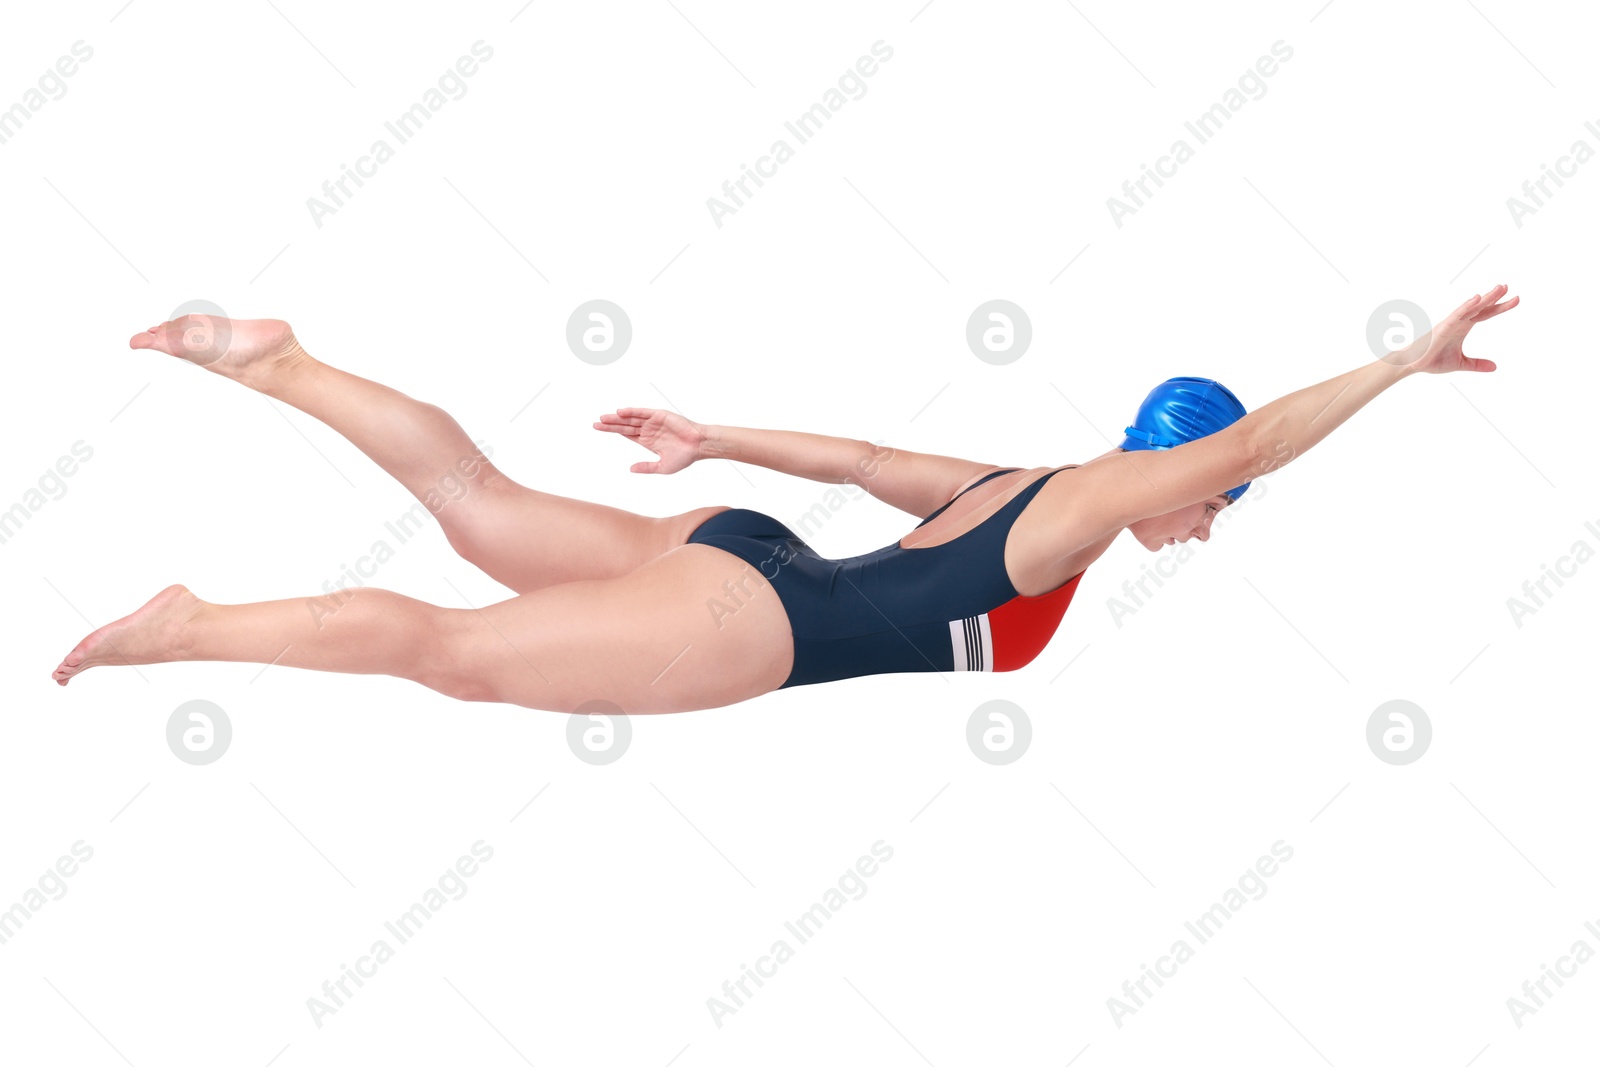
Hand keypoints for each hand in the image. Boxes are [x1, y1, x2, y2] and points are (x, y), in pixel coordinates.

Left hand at [593, 407, 706, 473]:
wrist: (699, 447)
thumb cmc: (685, 457)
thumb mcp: (662, 466)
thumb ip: (646, 467)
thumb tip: (630, 469)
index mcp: (648, 441)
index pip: (626, 434)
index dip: (613, 431)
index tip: (599, 428)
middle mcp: (648, 430)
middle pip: (625, 426)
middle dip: (610, 425)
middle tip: (595, 423)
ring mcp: (653, 422)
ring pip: (631, 419)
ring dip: (617, 418)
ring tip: (603, 418)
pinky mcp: (659, 415)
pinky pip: (642, 412)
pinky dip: (631, 411)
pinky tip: (620, 412)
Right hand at [1398, 284, 1518, 373]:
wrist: (1412, 363)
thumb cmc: (1432, 360)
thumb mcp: (1460, 363)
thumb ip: (1477, 364)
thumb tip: (1495, 367)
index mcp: (1464, 327)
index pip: (1486, 315)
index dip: (1500, 307)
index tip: (1515, 300)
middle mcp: (1459, 322)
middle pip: (1482, 308)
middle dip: (1496, 298)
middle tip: (1508, 287)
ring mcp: (1452, 322)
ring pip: (1472, 307)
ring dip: (1486, 298)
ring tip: (1500, 288)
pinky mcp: (1443, 327)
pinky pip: (1457, 315)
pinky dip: (1467, 307)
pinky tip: (1477, 299)